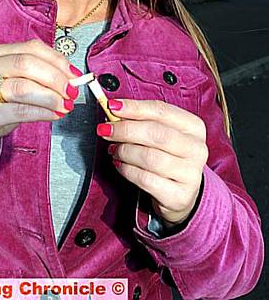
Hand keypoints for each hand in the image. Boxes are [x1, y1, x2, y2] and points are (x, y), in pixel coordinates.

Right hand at [0, 39, 79, 167]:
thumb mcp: (14, 87)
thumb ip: (38, 79)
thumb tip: (71, 80)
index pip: (32, 48)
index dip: (58, 60)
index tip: (75, 75)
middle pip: (28, 64)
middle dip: (57, 78)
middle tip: (73, 92)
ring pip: (24, 86)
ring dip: (51, 97)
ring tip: (66, 105)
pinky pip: (18, 110)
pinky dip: (41, 112)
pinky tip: (53, 115)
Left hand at [97, 99, 207, 225]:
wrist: (181, 193)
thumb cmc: (167, 156)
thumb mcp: (160, 134)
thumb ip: (141, 120)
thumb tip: (113, 109)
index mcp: (193, 126)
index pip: (161, 111)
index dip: (134, 107)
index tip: (112, 106)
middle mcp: (196, 149)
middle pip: (156, 133)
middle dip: (126, 130)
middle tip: (106, 130)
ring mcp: (190, 174)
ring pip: (149, 157)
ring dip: (124, 151)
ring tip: (114, 149)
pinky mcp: (179, 196)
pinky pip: (145, 179)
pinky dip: (126, 170)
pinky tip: (120, 164)